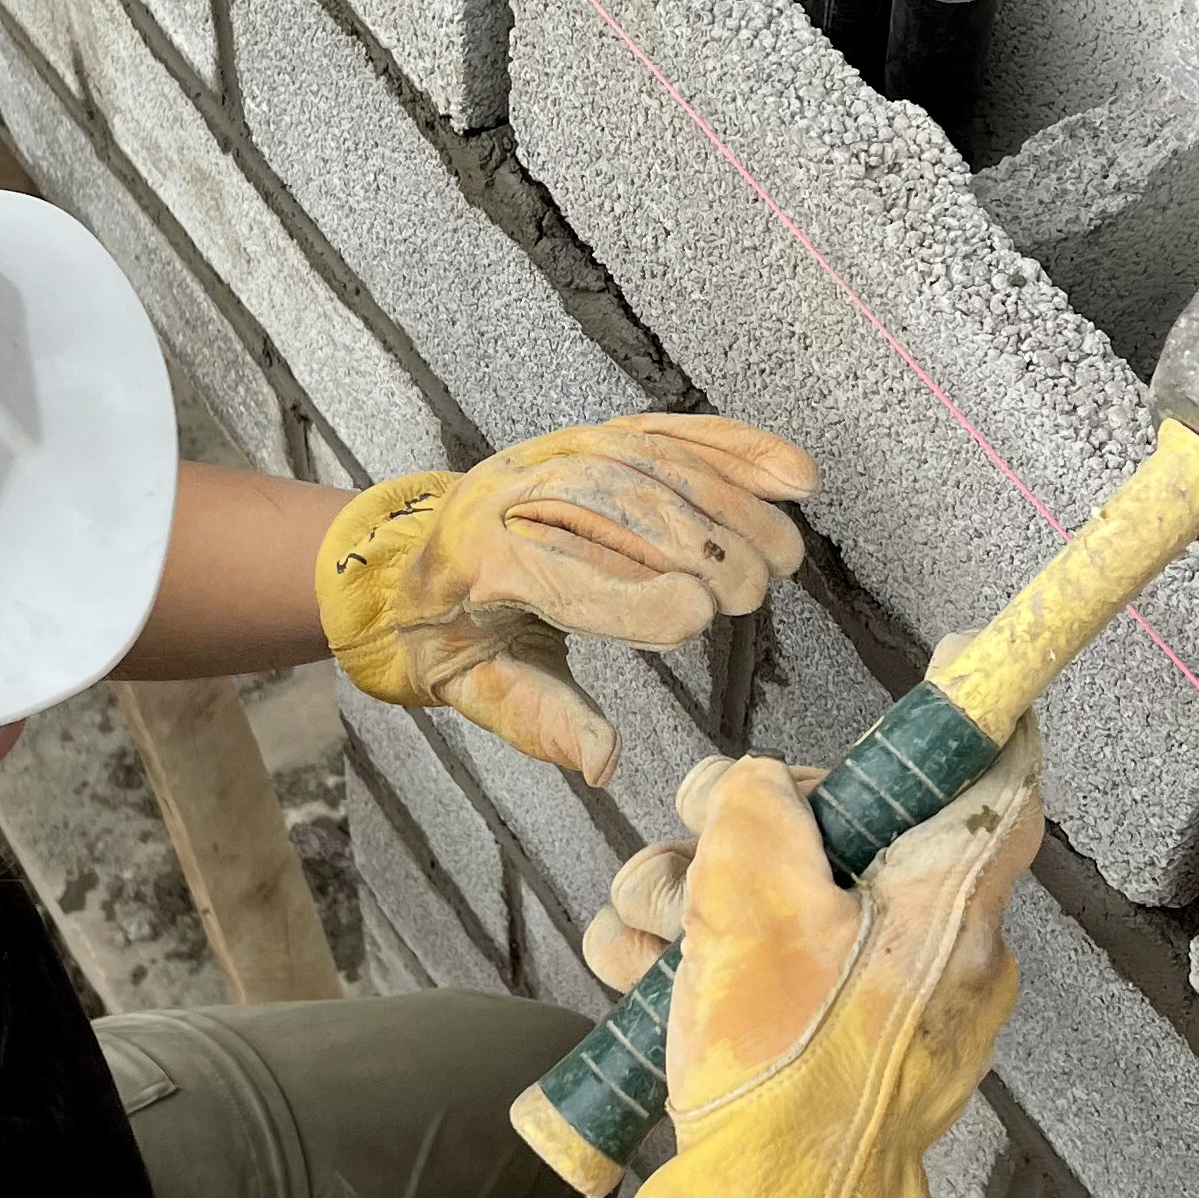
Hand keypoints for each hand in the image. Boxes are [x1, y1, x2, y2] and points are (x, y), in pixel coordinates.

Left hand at [313, 414, 816, 784]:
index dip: (628, 594)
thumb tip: (602, 765)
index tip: (696, 619)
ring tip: (784, 555)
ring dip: (728, 501)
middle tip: (750, 594)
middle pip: (611, 502)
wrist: (406, 560)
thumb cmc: (445, 634)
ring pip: (650, 460)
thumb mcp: (474, 689)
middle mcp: (510, 489)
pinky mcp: (592, 437)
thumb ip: (540, 722)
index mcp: (471, 558)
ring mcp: (553, 451)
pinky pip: (670, 433)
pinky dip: (736, 450)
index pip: (555, 571)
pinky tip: (792, 477)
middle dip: (694, 543)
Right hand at [597, 719, 1043, 1197]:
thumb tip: (756, 788)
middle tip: (691, 855)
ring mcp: (853, 997)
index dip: (978, 708)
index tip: (966, 647)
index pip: (996, 777)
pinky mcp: (792, 1042)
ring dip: (679, 899)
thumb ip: (755, 810)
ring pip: (757, 888)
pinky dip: (674, 965)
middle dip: (731, 826)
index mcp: (945, 899)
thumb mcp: (760, 909)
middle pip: (831, 823)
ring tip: (648, 948)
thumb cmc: (787, 1076)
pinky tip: (634, 986)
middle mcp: (916, 942)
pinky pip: (731, 964)